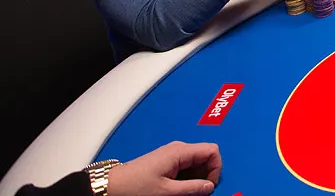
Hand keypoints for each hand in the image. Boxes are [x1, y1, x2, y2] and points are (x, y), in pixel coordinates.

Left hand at [106, 141, 221, 195]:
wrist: (111, 186)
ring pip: (196, 163)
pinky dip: (188, 178)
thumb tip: (210, 186)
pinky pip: (186, 167)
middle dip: (206, 174)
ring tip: (185, 192)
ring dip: (197, 178)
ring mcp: (172, 155)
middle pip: (205, 156)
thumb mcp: (166, 191)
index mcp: (180, 151)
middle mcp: (178, 149)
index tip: (208, 186)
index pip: (212, 151)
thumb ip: (191, 188)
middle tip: (196, 192)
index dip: (216, 168)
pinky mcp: (166, 161)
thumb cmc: (135, 187)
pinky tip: (178, 189)